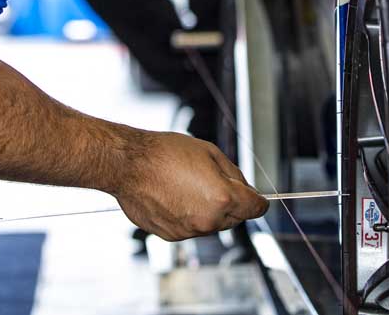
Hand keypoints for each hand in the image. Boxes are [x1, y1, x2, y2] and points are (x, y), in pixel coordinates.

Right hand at [113, 131, 268, 240]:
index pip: (256, 208)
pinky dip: (189, 216)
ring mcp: (189, 231)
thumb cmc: (166, 154)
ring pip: (212, 224)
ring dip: (209, 210)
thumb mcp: (209, 152)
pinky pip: (191, 228)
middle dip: (232, 203)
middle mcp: (208, 220)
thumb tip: (245, 189)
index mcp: (223, 198)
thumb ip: (234, 174)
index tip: (257, 198)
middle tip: (214, 182)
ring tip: (188, 186)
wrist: (129, 166)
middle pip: (235, 218)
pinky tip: (175, 196)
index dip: (259, 200)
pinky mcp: (173, 236)